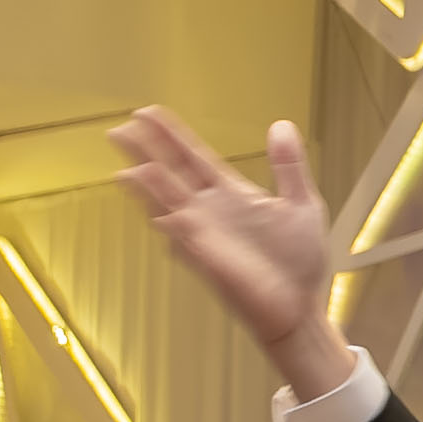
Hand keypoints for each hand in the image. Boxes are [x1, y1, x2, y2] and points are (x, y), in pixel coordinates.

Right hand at [112, 105, 346, 375]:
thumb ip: (288, 166)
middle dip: (146, 152)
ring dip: (147, 185)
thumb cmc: (301, 261)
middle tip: (120, 128)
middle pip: (170, 173)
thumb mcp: (302, 203)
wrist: (302, 308)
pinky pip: (180, 235)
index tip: (147, 113)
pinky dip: (166, 219)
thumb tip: (281, 124)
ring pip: (167, 201)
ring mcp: (205, 234)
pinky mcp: (207, 258)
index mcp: (231, 193)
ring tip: (126, 167)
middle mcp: (211, 210)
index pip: (193, 157)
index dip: (171, 135)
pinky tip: (154, 208)